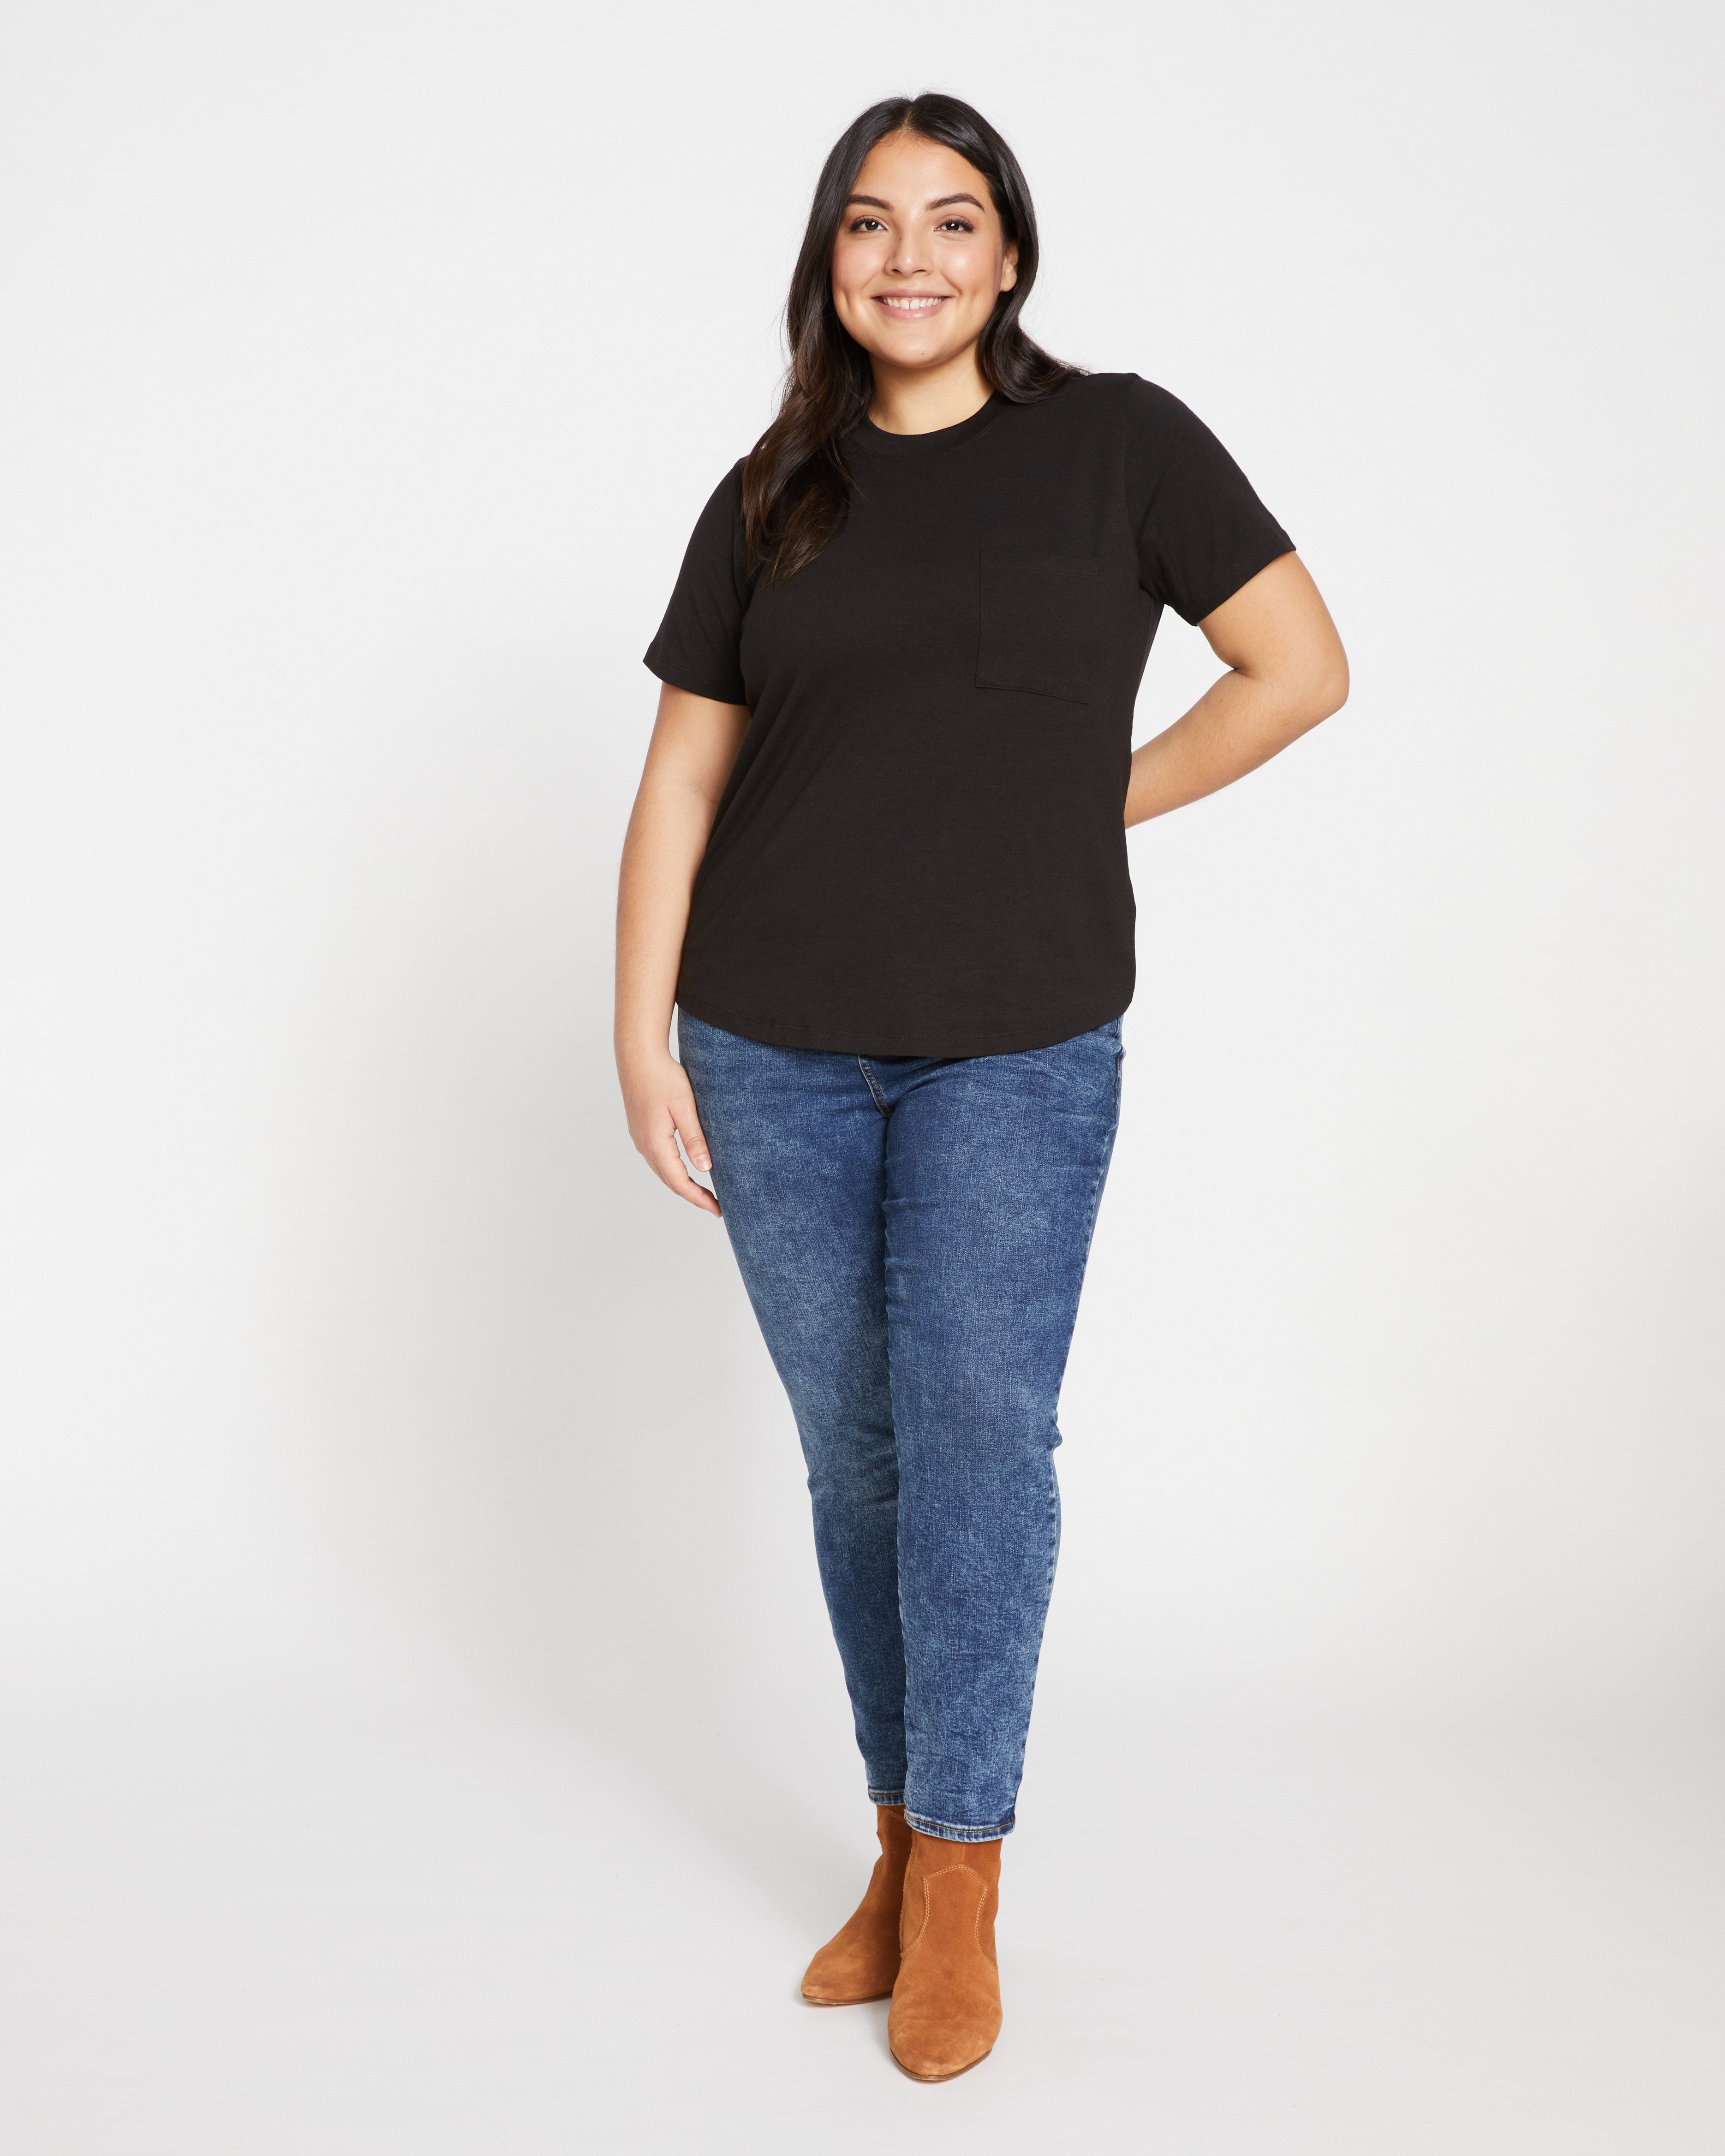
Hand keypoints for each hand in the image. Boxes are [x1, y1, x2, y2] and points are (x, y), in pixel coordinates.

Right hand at [619, 1044, 719, 1215]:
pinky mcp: (641, 1130)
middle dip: (693, 1196)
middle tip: (715, 1206)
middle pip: (670, 1181)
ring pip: (663, 1171)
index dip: (699, 1199)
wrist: (638, 1057)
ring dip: (683, 1184)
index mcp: (656, 1143)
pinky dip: (674, 1171)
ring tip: (704, 1192)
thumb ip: (694, 1139)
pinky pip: (658, 1160)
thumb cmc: (663, 1077)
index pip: (680, 1182)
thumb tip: (704, 1169)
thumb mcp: (685, 1107)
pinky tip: (686, 1169)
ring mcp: (640, 1139)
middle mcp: (645, 1146)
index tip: (718, 1210)